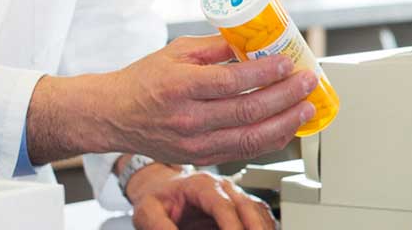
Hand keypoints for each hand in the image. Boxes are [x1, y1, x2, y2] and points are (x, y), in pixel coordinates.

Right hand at [28, 35, 315, 164]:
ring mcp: (194, 142)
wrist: (114, 115)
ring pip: (249, 138)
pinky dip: (267, 141)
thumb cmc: (144, 81)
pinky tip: (285, 128)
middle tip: (308, 82)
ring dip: (284, 123)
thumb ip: (216, 47)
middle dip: (285, 96)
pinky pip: (241, 151)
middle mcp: (188, 118)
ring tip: (305, 109)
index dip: (265, 72)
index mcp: (181, 86)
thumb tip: (254, 39)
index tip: (288, 62)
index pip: (232, 81)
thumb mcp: (176, 51)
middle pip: (248, 111)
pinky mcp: (199, 156)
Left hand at [128, 167, 273, 229]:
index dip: (232, 226)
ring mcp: (234, 195)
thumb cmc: (156, 198)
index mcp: (201, 185)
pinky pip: (260, 216)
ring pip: (259, 211)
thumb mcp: (147, 213)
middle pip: (249, 207)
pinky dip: (264, 228)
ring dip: (262, 228)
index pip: (224, 206)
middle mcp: (223, 187)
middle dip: (255, 229)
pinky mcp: (239, 206)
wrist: (159, 187)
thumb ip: (160, 227)